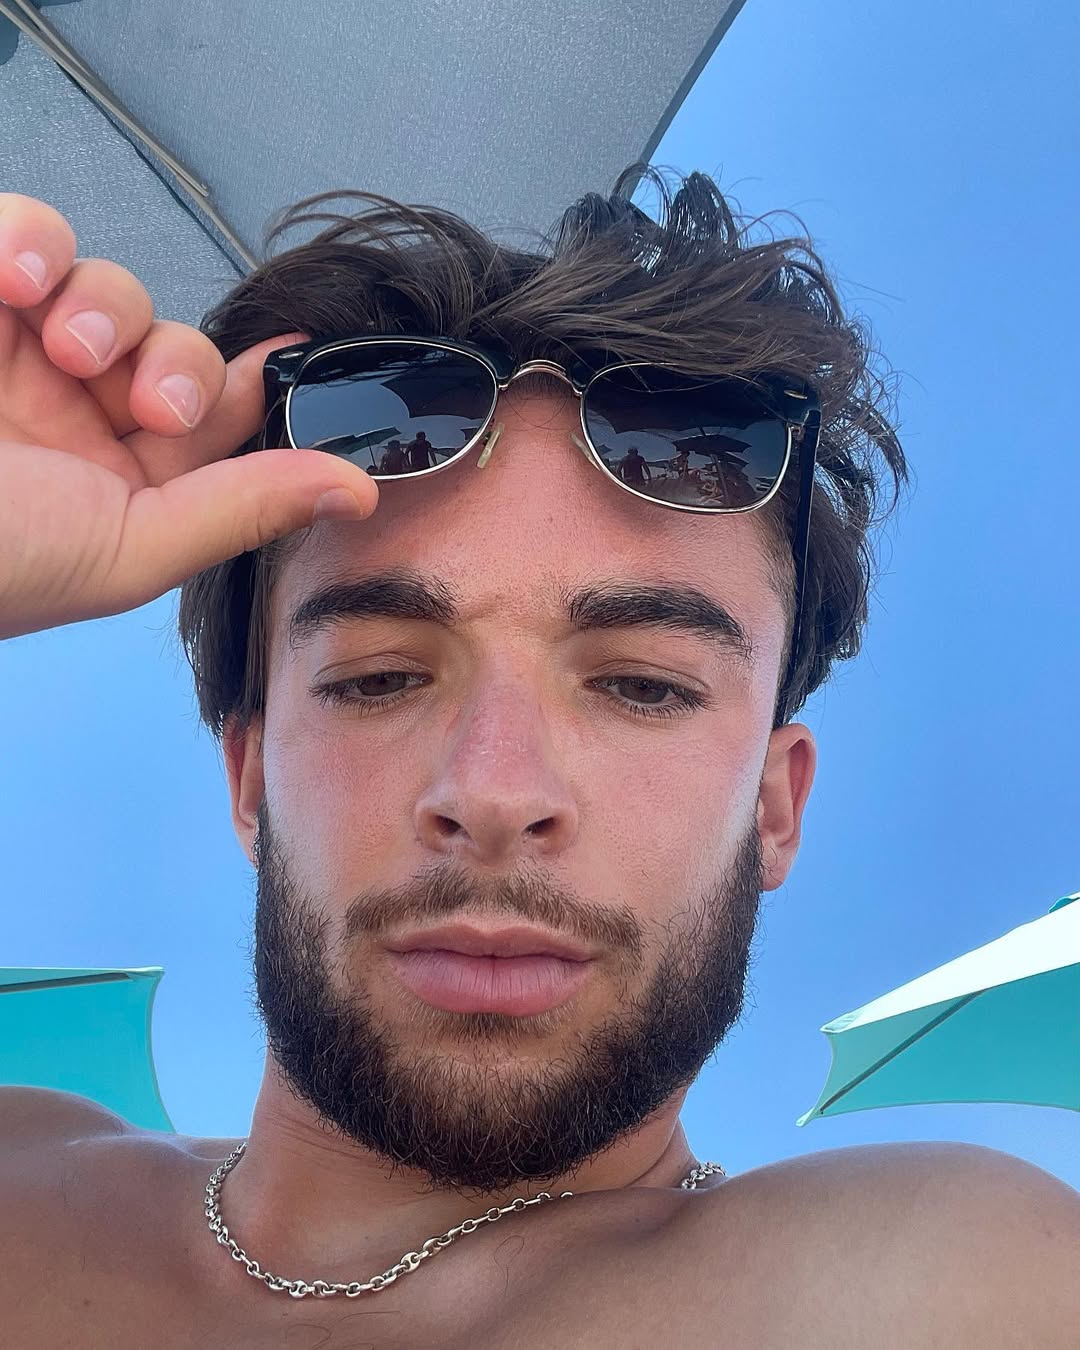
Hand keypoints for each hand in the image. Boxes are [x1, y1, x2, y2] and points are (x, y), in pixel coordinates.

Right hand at [0, 194, 377, 639]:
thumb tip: (358, 488)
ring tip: (64, 344)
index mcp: (122, 483)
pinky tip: (12, 284)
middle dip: (170, 361)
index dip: (253, 388)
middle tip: (142, 396)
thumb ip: (240, 509)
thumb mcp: (128, 548)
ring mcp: (15, 352)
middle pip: (167, 346)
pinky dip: (29, 243)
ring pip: (103, 287)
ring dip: (103, 306)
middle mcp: (74, 416)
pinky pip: (22, 235)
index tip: (296, 358)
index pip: (210, 419)